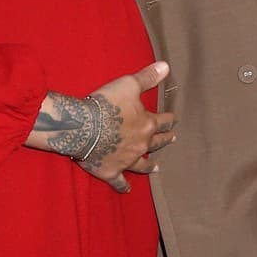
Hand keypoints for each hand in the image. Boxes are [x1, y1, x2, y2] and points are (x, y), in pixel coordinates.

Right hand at [80, 61, 175, 192]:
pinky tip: (128, 190)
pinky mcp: (111, 171)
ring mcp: (126, 160)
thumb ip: (147, 77)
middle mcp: (140, 145)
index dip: (170, 119)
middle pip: (156, 143)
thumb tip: (166, 66)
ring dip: (150, 166)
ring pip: (142, 165)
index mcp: (146, 124)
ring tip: (157, 167)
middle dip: (165, 139)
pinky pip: (120, 182)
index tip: (175, 119)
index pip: (163, 121)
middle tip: (173, 139)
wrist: (82, 127)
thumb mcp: (128, 84)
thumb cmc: (105, 104)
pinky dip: (124, 186)